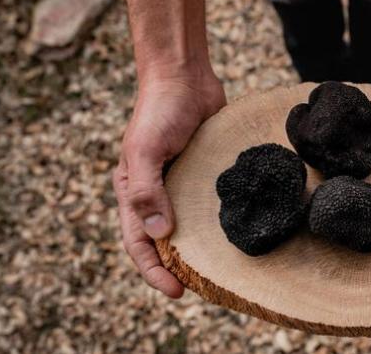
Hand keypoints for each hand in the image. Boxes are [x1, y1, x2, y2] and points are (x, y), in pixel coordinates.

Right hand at [113, 68, 225, 297]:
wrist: (185, 77)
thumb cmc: (159, 111)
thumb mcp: (146, 149)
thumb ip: (147, 190)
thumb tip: (159, 234)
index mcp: (134, 191)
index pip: (138, 242)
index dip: (153, 270)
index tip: (176, 292)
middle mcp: (157, 192)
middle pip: (164, 240)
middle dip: (178, 267)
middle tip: (203, 288)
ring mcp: (182, 183)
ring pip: (188, 225)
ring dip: (199, 248)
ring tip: (221, 270)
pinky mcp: (204, 172)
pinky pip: (209, 203)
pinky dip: (217, 221)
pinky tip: (236, 233)